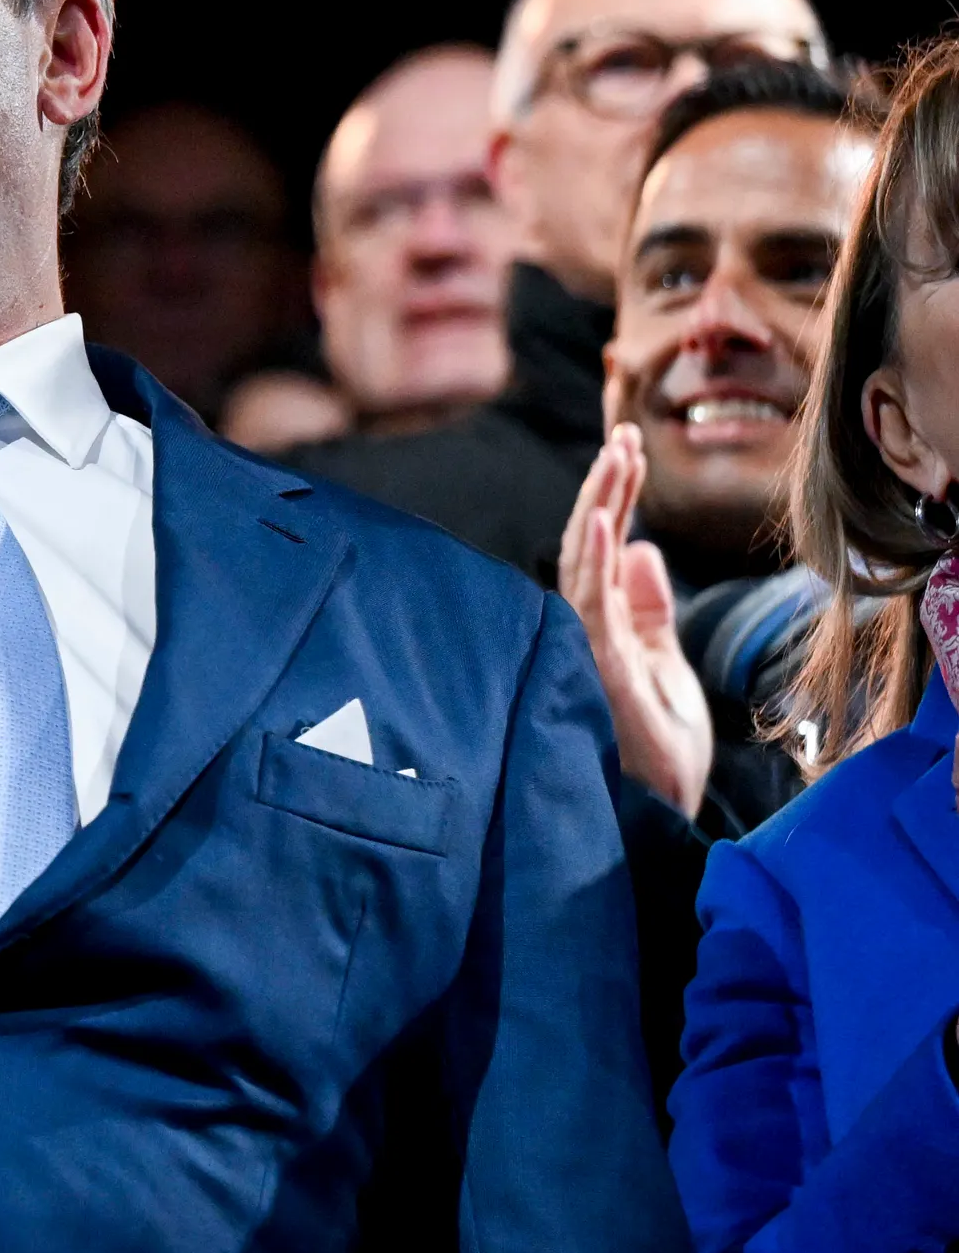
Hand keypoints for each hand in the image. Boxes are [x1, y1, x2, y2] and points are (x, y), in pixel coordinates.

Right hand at [558, 424, 712, 819]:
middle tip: (625, 435)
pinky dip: (594, 563)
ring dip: (600, 509)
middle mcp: (587, 632)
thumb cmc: (660, 754)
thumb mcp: (667, 667)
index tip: (628, 447)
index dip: (610, 497)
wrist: (666, 817)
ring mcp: (590, 650)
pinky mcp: (602, 673)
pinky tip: (606, 525)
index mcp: (603, 626)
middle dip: (605, 489)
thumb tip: (643, 545)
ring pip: (586, 566)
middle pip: (588, 546)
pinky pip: (591, 609)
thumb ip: (650, 611)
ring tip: (617, 460)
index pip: (599, 549)